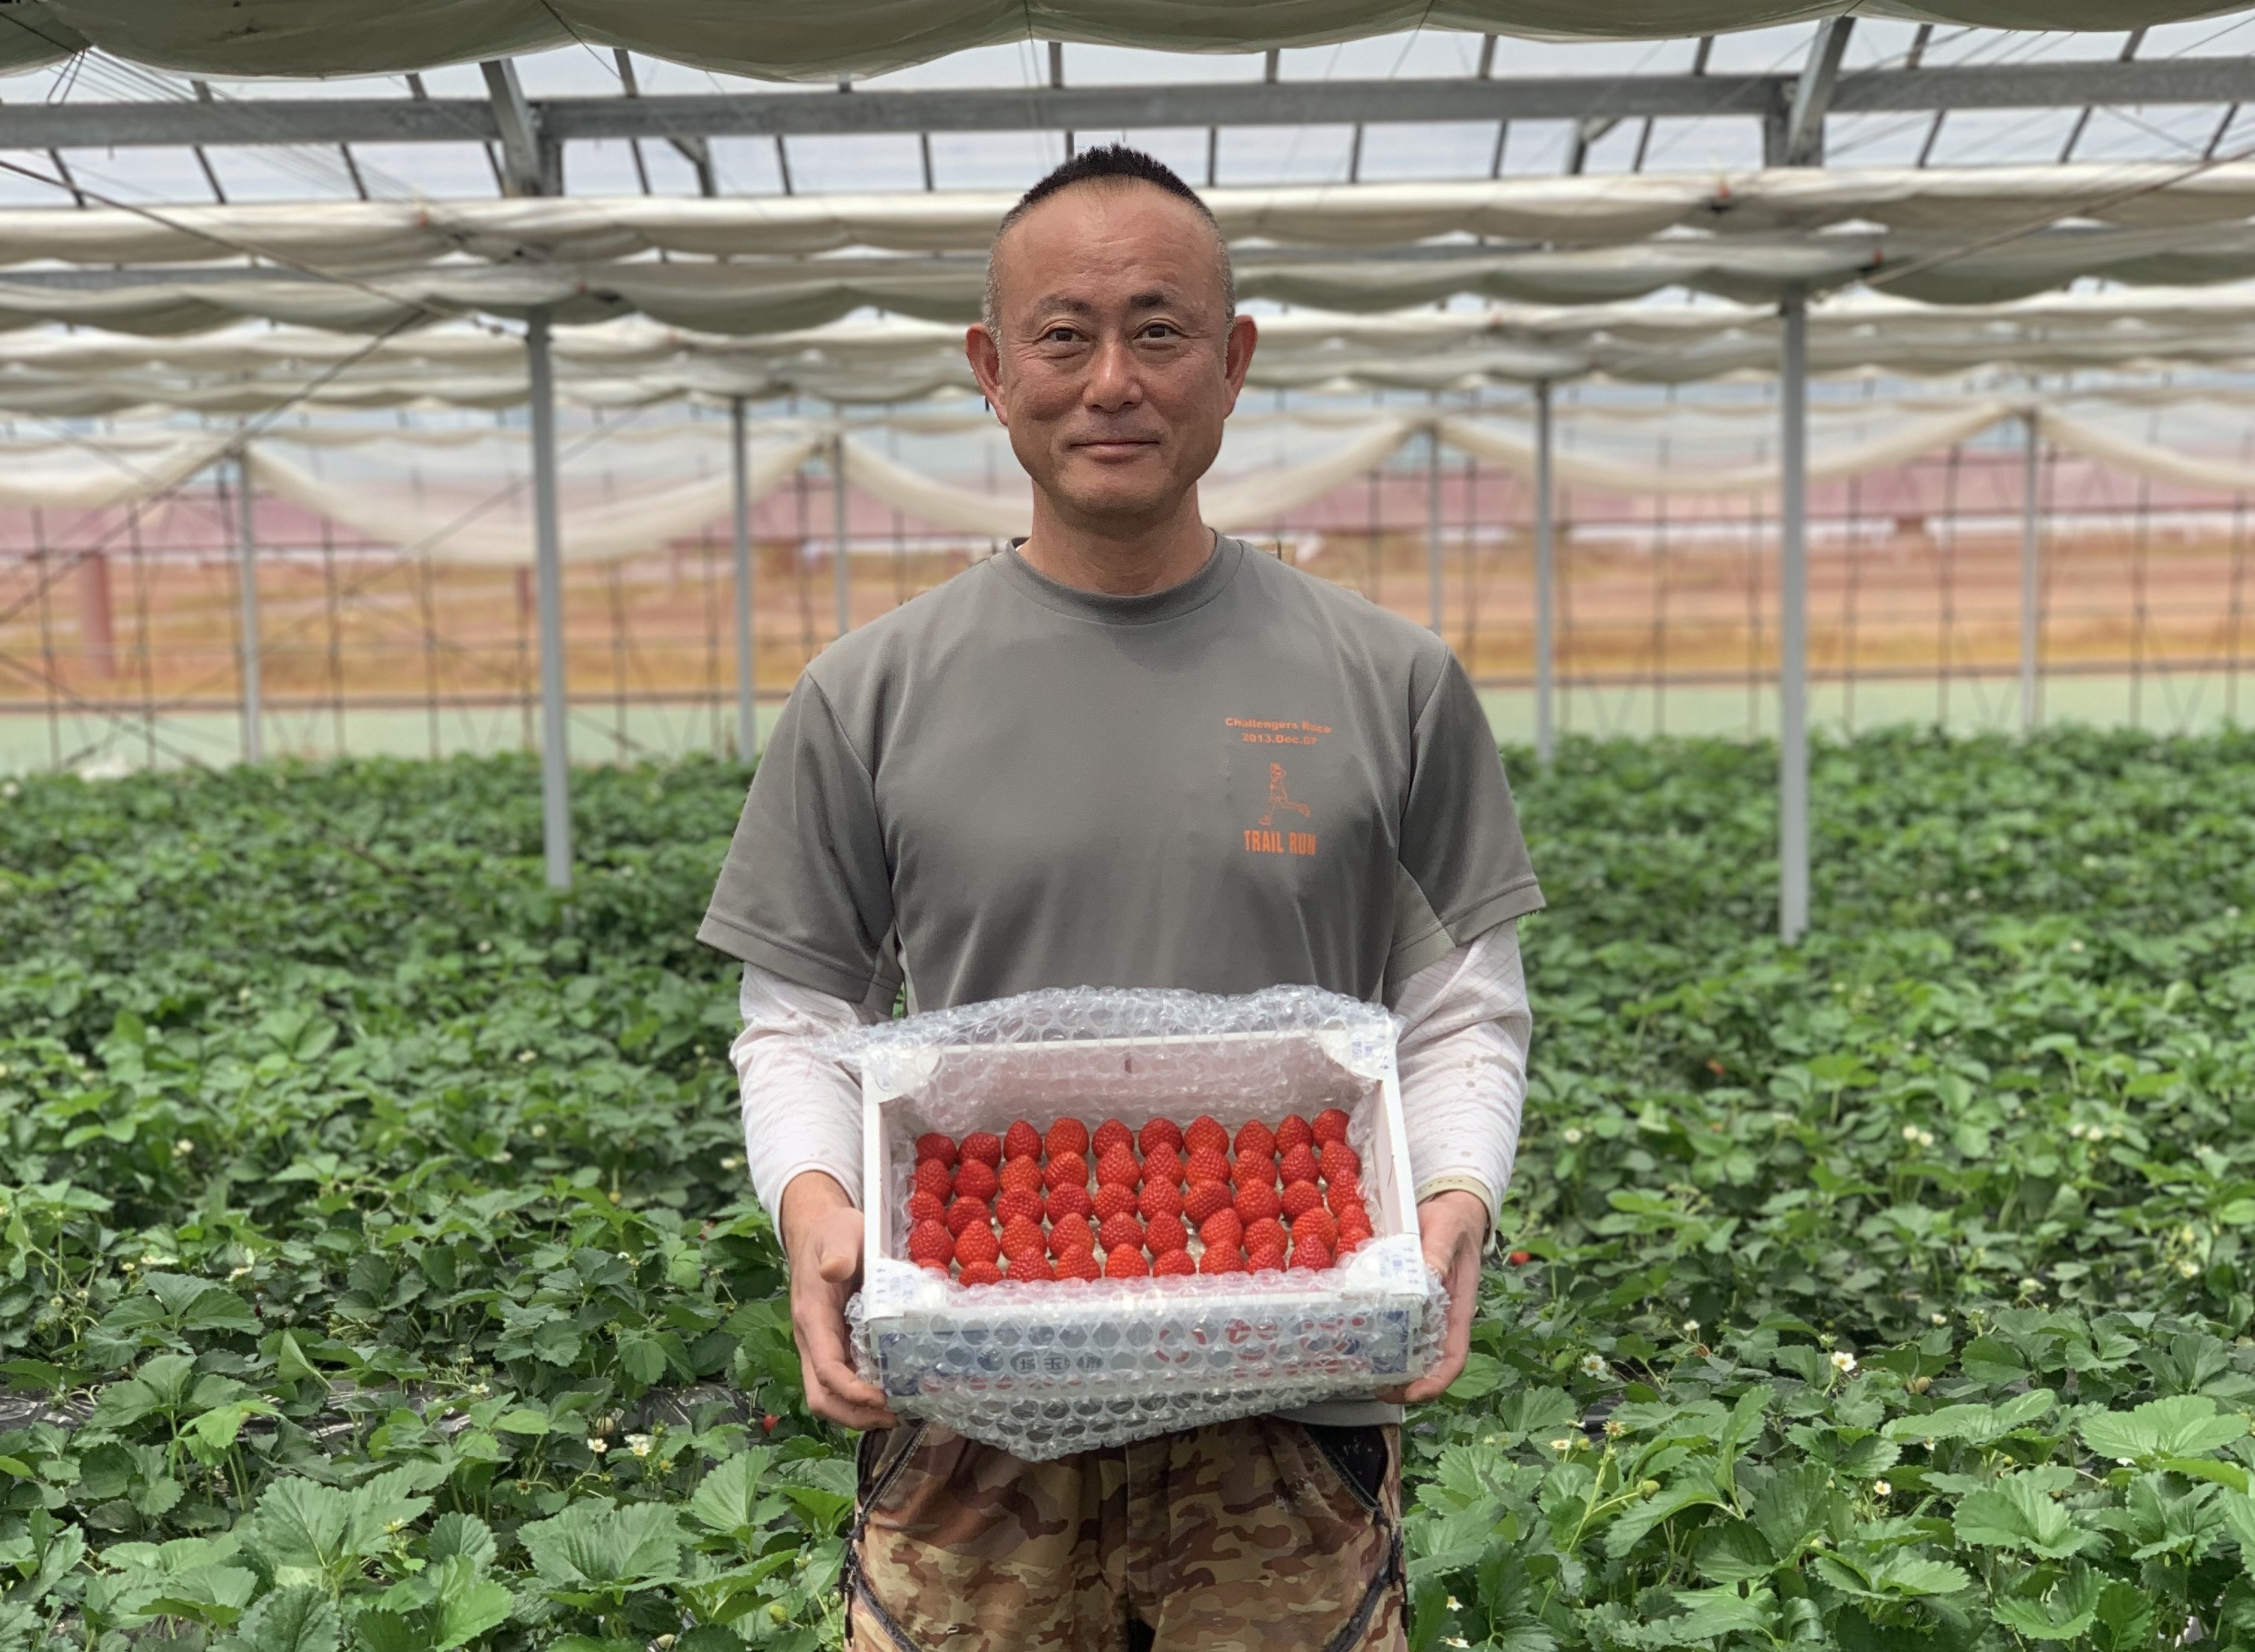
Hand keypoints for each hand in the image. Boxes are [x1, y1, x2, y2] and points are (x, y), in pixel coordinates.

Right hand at [779, 1171, 897, 1429]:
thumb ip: (838, 1251)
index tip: (882, 1398)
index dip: (852, 1391)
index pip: (826, 1369)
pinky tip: (896, 1391)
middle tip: (895, 1416)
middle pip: (822, 1396)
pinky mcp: (837, 1345)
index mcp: (812, 1317)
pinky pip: (845, 1380)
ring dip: (861, 1412)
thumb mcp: (841, 1232)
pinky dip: (866, 1395)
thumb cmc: (833, 1232)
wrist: (822, 1232)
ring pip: (831, 1395)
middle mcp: (813, 1340)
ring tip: (900, 1411)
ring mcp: (824, 1346)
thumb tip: (834, 1270)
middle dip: (855, 1415)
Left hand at [1375, 1189, 1489, 1404]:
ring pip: (1411, 1353)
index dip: (1435, 1383)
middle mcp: (1443, 1318)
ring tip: (1362, 1371)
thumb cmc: (1454, 1221)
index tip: (1412, 1393)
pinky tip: (1360, 1341)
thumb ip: (1438, 1253)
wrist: (1452, 1209)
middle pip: (1429, 1366)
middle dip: (1404, 1385)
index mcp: (1458, 1309)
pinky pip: (1396, 1328)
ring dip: (1390, 1369)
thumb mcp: (1447, 1231)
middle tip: (1373, 1386)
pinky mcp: (1409, 1302)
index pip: (1454, 1358)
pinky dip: (1380, 1342)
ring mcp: (1427, 1313)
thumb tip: (1427, 1278)